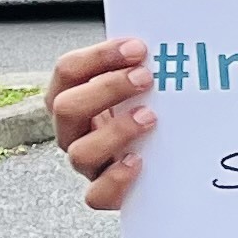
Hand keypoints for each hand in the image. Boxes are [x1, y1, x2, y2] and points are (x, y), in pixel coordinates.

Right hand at [49, 36, 152, 209]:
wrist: (164, 163)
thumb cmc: (151, 111)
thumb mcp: (140, 86)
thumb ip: (143, 66)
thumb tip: (171, 42)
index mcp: (74, 96)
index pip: (69, 71)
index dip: (99, 57)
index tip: (138, 49)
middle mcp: (74, 130)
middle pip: (66, 107)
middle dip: (106, 88)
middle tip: (146, 78)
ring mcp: (87, 163)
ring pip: (80, 151)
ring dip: (115, 131)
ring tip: (150, 117)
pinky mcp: (104, 193)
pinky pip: (96, 195)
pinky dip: (115, 180)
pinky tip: (139, 162)